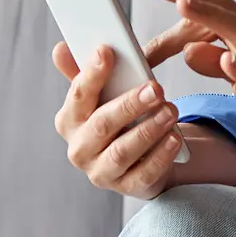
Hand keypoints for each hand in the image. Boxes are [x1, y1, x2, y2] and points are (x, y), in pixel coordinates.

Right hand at [52, 42, 181, 199]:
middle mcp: (80, 149)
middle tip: (156, 88)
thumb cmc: (118, 117)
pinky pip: (143, 174)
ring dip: (148, 130)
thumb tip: (61, 48)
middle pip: (102, 125)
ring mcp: (101, 172)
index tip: (107, 51)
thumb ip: (85, 72)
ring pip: (122, 152)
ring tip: (170, 110)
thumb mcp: (103, 94)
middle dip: (129, 104)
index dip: (91, 74)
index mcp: (70, 120)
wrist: (138, 157)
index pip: (78, 96)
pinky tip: (174, 138)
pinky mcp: (127, 187)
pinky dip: (160, 156)